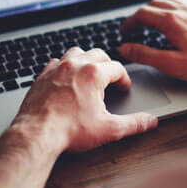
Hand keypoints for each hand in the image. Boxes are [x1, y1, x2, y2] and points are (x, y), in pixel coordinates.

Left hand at [10, 47, 157, 153]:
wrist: (37, 135)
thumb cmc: (70, 130)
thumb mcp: (109, 129)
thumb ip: (133, 123)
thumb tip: (150, 121)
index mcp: (94, 74)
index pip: (117, 68)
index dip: (124, 79)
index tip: (124, 88)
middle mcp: (75, 65)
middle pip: (98, 54)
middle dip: (107, 65)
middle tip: (111, 78)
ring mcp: (56, 68)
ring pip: (76, 52)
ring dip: (85, 60)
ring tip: (90, 73)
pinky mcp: (41, 76)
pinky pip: (55, 62)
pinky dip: (64, 66)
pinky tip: (66, 78)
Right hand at [120, 0, 186, 98]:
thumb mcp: (170, 64)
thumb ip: (145, 55)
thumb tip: (126, 48)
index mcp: (171, 21)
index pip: (142, 14)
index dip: (129, 23)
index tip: (124, 32)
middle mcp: (183, 11)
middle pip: (153, 5)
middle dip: (140, 15)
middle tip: (133, 28)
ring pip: (169, 2)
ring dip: (155, 9)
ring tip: (149, 20)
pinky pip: (185, 4)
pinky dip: (174, 8)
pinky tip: (176, 15)